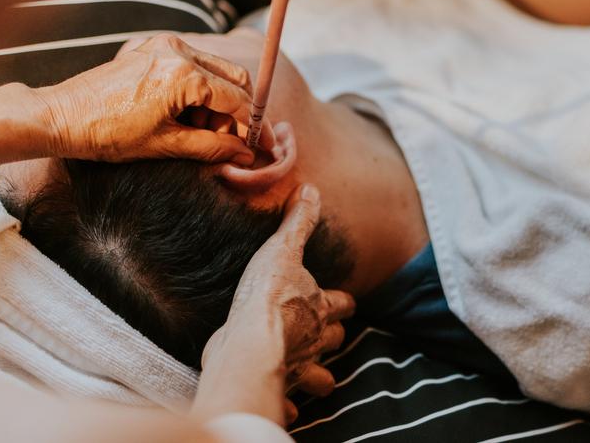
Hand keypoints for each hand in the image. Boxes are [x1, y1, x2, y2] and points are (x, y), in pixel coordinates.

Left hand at [35, 34, 273, 165]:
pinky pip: (192, 64)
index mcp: (184, 75)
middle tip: (231, 140)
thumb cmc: (106, 134)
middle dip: (238, 111)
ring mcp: (165, 45)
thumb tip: (244, 153)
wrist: (59, 117)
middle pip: (234, 78)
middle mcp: (178, 51)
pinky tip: (183, 115)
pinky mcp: (152, 47)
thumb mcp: (165, 145)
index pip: (238, 99)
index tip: (261, 145)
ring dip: (218, 101)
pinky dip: (198, 89)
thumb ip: (212, 146)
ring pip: (215, 71)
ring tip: (200, 132)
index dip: (253, 126)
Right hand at [192, 185, 354, 426]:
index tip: (341, 301)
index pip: (342, 303)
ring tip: (312, 370)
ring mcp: (299, 365)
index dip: (342, 301)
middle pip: (335, 339)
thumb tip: (311, 188)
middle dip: (333, 336)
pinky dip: (291, 402)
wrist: (247, 344)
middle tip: (324, 332)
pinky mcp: (278, 384)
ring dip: (320, 374)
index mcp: (320, 307)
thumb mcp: (282, 249)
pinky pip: (291, 400)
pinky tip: (288, 401)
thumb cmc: (267, 296)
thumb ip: (298, 222)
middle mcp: (315, 339)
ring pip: (323, 377)